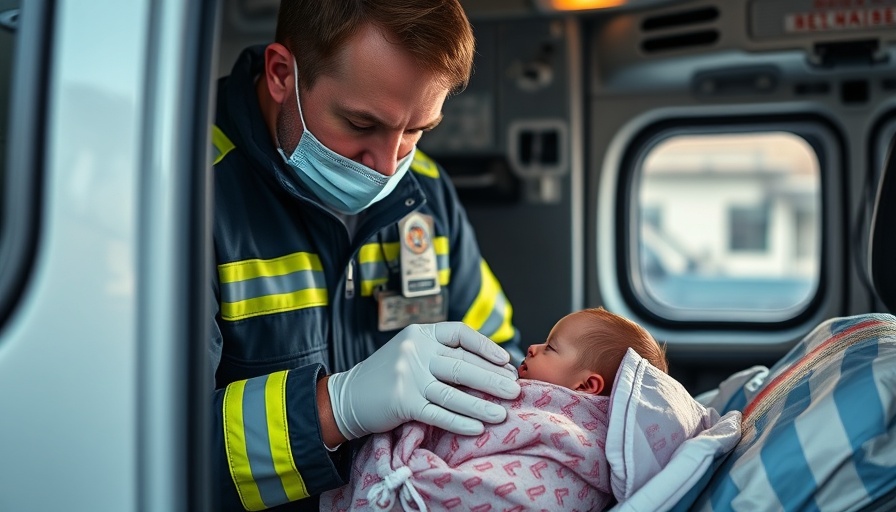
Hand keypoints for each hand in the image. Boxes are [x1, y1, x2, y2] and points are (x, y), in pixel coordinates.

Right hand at [327, 322, 520, 439]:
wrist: (347, 396)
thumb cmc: (388, 376)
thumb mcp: (412, 352)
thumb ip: (441, 352)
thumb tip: (489, 365)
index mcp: (421, 333)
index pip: (460, 333)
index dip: (486, 347)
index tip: (505, 361)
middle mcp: (415, 350)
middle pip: (462, 365)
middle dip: (492, 379)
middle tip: (515, 390)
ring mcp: (408, 376)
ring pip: (454, 392)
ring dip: (482, 404)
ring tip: (503, 413)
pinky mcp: (402, 402)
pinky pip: (438, 414)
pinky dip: (460, 422)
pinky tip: (477, 427)